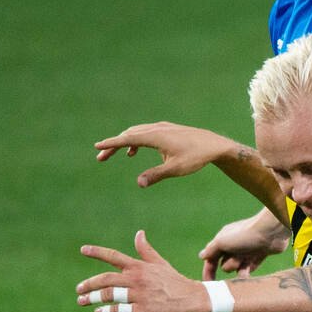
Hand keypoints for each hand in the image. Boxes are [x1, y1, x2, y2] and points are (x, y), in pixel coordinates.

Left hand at [76, 230, 210, 311]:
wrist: (192, 299)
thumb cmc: (175, 281)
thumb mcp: (160, 263)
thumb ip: (145, 250)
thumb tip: (139, 233)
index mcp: (139, 267)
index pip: (114, 256)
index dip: (97, 252)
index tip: (83, 250)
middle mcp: (136, 279)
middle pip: (106, 279)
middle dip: (89, 284)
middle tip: (78, 290)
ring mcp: (139, 295)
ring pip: (110, 295)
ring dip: (94, 298)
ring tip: (82, 301)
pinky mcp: (142, 310)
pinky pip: (119, 310)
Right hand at [94, 122, 230, 187]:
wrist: (214, 145)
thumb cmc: (196, 157)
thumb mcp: (175, 169)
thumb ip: (155, 175)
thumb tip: (138, 183)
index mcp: (155, 136)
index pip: (127, 139)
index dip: (111, 143)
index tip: (97, 147)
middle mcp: (156, 129)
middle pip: (128, 135)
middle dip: (114, 145)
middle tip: (101, 158)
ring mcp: (161, 128)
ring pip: (136, 133)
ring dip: (124, 143)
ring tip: (114, 155)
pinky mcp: (166, 130)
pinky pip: (145, 133)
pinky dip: (135, 141)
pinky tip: (134, 153)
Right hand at [200, 212, 290, 278]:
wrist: (271, 232)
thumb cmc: (245, 235)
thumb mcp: (223, 241)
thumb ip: (211, 249)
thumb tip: (202, 256)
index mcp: (223, 240)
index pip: (211, 257)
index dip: (209, 270)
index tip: (209, 284)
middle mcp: (233, 245)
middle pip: (224, 264)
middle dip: (229, 266)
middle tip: (237, 261)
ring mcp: (246, 251)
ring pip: (237, 268)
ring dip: (239, 268)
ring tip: (246, 263)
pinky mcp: (257, 255)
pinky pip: (249, 268)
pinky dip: (248, 271)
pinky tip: (249, 271)